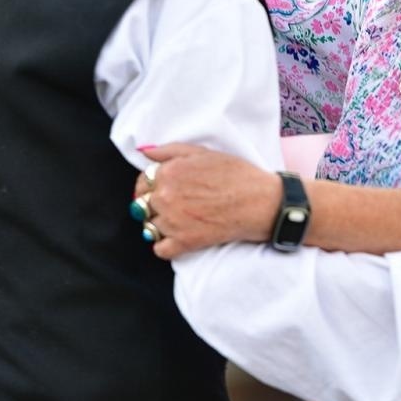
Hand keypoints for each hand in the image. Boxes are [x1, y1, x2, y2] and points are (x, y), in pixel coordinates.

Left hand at [132, 143, 279, 259]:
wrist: (260, 201)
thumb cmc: (236, 174)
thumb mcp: (203, 152)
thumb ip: (170, 151)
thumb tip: (145, 153)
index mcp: (168, 173)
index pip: (141, 182)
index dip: (150, 186)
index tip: (162, 190)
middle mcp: (165, 196)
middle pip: (141, 205)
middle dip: (153, 205)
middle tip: (173, 205)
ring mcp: (173, 221)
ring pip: (148, 226)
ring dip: (158, 225)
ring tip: (177, 221)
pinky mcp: (184, 242)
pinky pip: (160, 249)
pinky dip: (165, 246)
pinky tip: (177, 238)